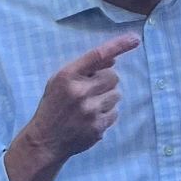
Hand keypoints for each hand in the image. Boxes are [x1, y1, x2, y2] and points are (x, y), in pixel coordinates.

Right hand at [9, 34, 139, 180]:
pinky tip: (91, 118)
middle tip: (93, 89)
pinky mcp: (98, 127)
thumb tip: (113, 59)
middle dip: (106, 81)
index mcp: (67, 76)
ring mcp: (90, 111)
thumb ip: (84, 68)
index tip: (135, 39)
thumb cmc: (53, 106)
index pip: (98, 55)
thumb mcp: (59, 81)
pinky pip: (115, 113)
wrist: (45, 141)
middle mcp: (80, 91)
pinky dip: (107, 114)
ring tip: (90, 106)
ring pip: (117, 95)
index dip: (118, 45)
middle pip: (113, 76)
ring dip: (107, 98)